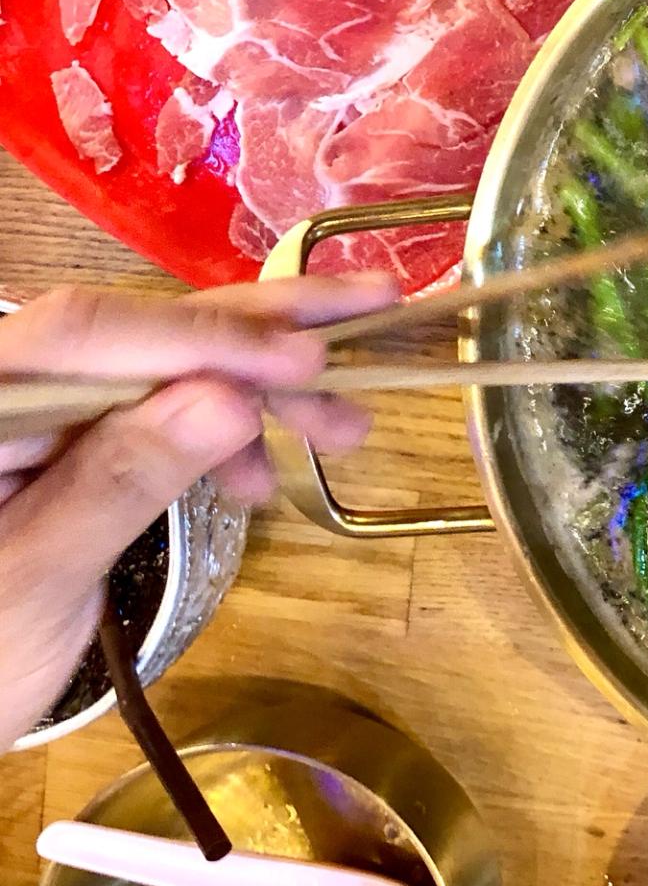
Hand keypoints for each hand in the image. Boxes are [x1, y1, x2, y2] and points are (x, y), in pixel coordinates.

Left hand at [0, 276, 395, 745]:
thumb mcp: (37, 577)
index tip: (308, 355)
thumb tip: (228, 399)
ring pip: (164, 369)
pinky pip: (158, 414)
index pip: (87, 334)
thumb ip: (120, 479)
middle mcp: (8, 385)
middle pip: (137, 330)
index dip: (204, 335)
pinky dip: (223, 436)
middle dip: (257, 329)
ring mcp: (40, 414)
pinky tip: (264, 478)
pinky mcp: (71, 446)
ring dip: (261, 390)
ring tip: (346, 423)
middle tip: (374, 307)